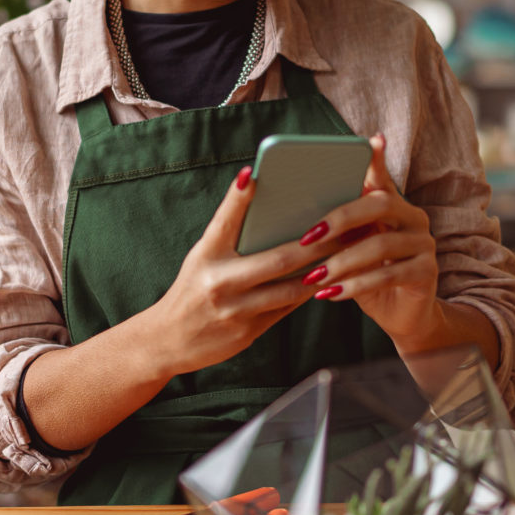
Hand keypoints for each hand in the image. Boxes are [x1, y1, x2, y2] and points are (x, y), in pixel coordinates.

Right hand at [148, 166, 326, 375]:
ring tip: (345, 255)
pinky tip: (326, 280)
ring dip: (321, 272)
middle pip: (278, 260)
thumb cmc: (193, 289)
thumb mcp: (203, 257)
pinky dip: (306, 294)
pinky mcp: (247, 332)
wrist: (169, 340)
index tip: (253, 174)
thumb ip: (230, 235)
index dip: (237, 196)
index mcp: (206, 255)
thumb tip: (261, 198)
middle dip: (316, 245)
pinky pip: (285, 309)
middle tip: (344, 229)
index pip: (223, 220)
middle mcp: (218, 282)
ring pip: (290, 289)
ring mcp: (234, 311)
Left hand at [303, 134, 444, 344]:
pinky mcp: (427, 272)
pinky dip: (355, 285)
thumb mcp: (352, 249)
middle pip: (381, 204)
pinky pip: (387, 275)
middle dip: (341, 219)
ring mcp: (424, 244)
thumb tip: (297, 220)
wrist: (402, 315)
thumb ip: (338, 230)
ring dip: (342, 261)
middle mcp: (414, 218)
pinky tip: (331, 294)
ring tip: (314, 276)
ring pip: (381, 245)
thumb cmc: (369, 275)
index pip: (383, 177)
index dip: (377, 160)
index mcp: (394, 205)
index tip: (371, 141)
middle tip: (309, 237)